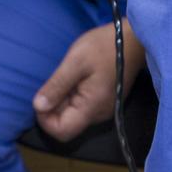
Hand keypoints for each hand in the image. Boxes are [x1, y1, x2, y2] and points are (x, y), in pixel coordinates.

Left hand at [33, 20, 144, 142]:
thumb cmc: (106, 46)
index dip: (45, 120)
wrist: (134, 39)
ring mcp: (102, 110)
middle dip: (53, 108)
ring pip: (72, 117)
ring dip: (62, 101)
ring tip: (68, 78)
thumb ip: (56, 86)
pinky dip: (71, 97)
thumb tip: (38, 106)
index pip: (61, 132)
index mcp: (91, 108)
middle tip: (55, 83)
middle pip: (66, 125)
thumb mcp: (76, 62)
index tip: (41, 99)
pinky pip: (81, 108)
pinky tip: (75, 79)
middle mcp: (98, 116)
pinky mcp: (104, 103)